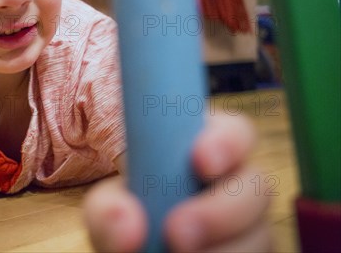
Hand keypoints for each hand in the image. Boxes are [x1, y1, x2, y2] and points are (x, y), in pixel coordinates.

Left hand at [83, 111, 271, 251]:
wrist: (138, 248)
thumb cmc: (127, 218)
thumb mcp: (108, 208)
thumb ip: (108, 210)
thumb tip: (128, 223)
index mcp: (204, 150)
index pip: (234, 130)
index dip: (226, 141)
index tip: (199, 161)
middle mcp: (235, 183)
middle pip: (257, 184)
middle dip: (222, 210)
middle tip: (176, 232)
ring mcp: (250, 224)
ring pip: (263, 233)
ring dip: (225, 250)